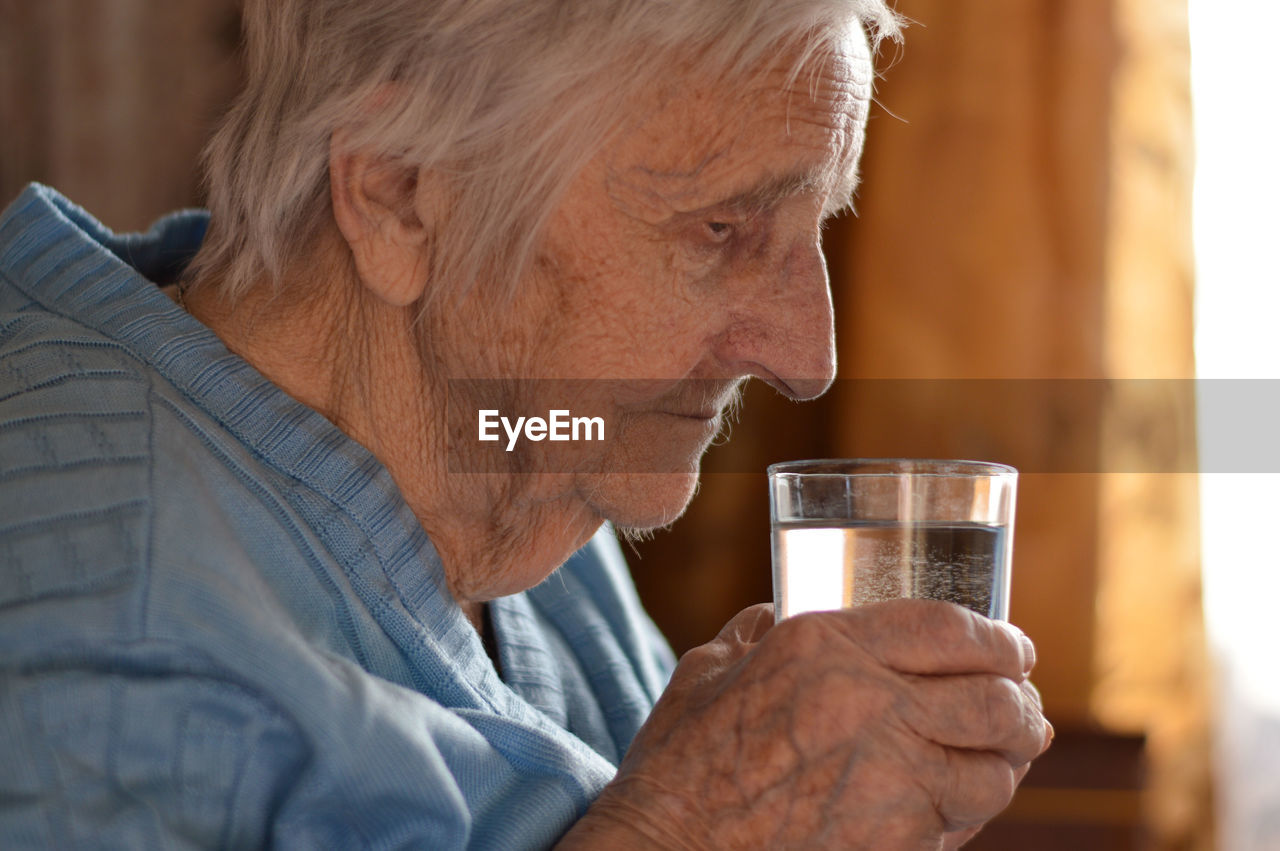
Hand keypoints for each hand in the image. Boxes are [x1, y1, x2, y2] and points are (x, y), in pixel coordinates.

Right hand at [559, 599, 1051, 849]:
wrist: (668, 850)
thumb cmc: (681, 762)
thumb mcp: (711, 667)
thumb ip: (759, 629)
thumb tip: (783, 610)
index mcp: (825, 648)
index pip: (951, 630)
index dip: (1000, 639)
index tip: (1014, 649)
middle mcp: (870, 706)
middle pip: (995, 699)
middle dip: (1021, 701)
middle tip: (1022, 705)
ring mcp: (889, 782)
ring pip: (995, 769)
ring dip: (1008, 760)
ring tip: (1005, 753)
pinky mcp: (894, 844)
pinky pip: (962, 823)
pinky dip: (971, 810)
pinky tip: (958, 800)